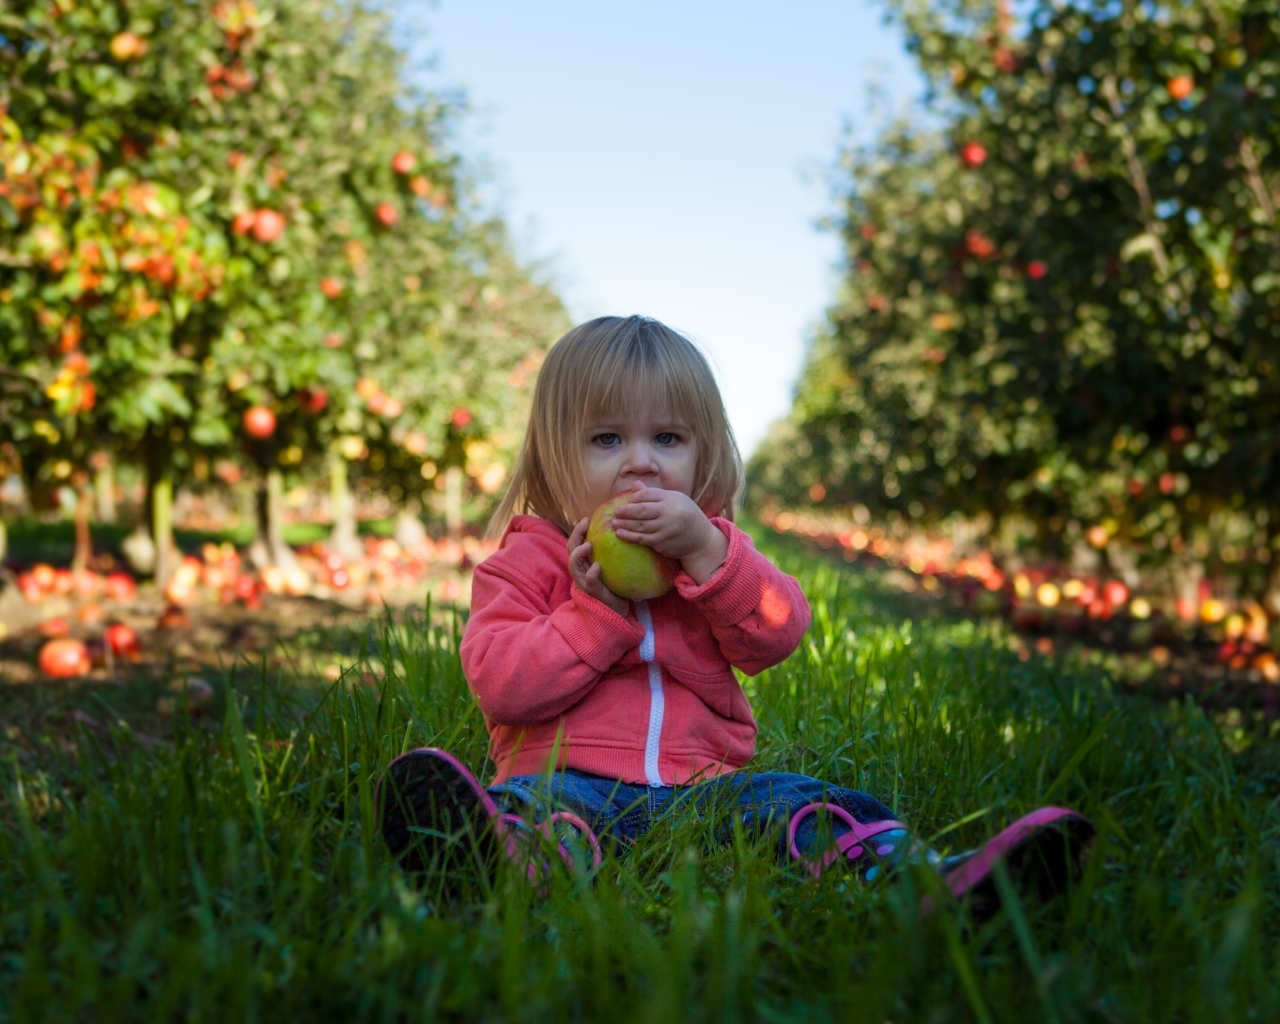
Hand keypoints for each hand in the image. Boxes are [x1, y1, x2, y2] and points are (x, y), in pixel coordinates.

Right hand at [566, 517, 629, 617]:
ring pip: (574, 566)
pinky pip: (588, 582)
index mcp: (584, 564)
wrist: (617, 611)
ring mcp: (584, 583)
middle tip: (584, 524)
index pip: (575, 544)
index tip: (586, 519)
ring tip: (588, 545)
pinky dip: (590, 574)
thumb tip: (624, 531)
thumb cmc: (615, 587)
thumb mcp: (611, 567)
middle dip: (575, 535)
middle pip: (570, 550)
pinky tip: (596, 567)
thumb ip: (611, 553)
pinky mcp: (593, 593)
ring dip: (579, 554)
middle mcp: (580, 572)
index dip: (577, 531)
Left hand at [610, 483, 728, 584]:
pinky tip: (620, 534)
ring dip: (624, 524)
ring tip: (614, 523)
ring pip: (639, 526)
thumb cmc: (685, 515)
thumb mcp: (674, 500)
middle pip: (641, 510)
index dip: (634, 498)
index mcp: (671, 499)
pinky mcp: (662, 542)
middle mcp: (668, 512)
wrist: (701, 539)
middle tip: (615, 512)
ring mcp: (665, 528)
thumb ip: (654, 494)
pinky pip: (642, 539)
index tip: (628, 502)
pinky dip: (630, 536)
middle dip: (625, 511)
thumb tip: (635, 485)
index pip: (646, 494)